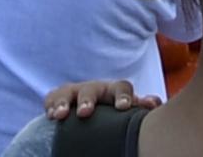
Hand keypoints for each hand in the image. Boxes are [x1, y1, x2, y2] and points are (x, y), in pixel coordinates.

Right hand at [40, 82, 155, 122]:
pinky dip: (50, 104)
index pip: (122, 88)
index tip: (124, 108)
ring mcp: (76, 92)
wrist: (97, 110)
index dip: (123, 97)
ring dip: (63, 102)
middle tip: (84, 113)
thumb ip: (141, 106)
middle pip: (91, 89)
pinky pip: (52, 98)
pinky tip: (49, 115)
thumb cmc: (117, 112)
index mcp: (116, 91)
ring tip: (58, 116)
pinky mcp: (59, 99)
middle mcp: (95, 89)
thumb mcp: (129, 109)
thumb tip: (153, 103)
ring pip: (68, 92)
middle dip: (87, 99)